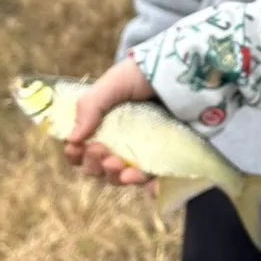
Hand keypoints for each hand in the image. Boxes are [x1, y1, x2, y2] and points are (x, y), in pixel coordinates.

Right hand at [62, 57, 156, 186]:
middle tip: (101, 153)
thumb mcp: (114, 84)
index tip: (75, 149)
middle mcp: (124, 140)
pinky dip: (149, 188)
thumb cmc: (147, 73)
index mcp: (107, 124)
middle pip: (101, 167)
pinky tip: (147, 182)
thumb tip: (72, 139)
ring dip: (117, 178)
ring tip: (120, 167)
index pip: (84, 149)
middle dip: (95, 166)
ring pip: (124, 178)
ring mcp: (147, 152)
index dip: (76, 154)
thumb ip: (90, 107)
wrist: (188, 73)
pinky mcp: (169, 160)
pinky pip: (156, 183)